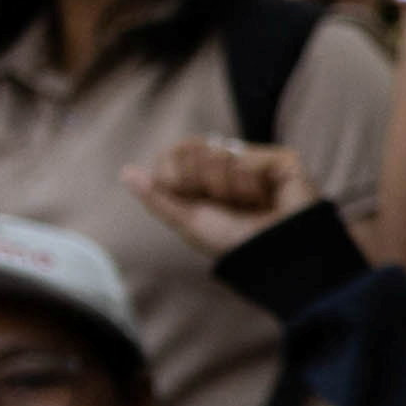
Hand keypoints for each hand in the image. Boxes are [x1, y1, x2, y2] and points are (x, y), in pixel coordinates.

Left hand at [128, 136, 313, 259]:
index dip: (175, 178)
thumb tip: (126, 172)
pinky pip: (243, 160)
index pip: (172, 154)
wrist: (277, 256)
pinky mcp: (280, 159)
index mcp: (205, 177)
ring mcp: (255, 158)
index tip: (193, 200)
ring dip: (227, 190)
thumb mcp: (189, 224)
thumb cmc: (235, 244)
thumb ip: (159, 198)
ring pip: (216, 155)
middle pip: (191, 149)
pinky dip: (248, 187)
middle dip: (202, 184)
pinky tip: (267, 199)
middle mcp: (229, 163)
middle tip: (227, 205)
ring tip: (252, 206)